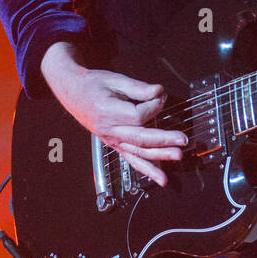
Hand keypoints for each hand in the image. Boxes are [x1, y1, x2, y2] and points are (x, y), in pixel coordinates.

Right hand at [40, 42, 187, 186]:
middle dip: (163, 139)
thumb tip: (158, 92)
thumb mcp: (114, 79)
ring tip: (178, 155)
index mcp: (107, 111)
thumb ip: (138, 87)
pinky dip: (148, 170)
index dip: (154, 106)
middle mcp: (109, 130)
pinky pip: (132, 160)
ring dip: (160, 156)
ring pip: (138, 152)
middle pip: (140, 138)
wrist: (74, 94)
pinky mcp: (115, 146)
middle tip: (182, 139)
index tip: (160, 95)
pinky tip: (161, 178)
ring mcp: (112, 140)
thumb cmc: (93, 85)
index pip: (137, 115)